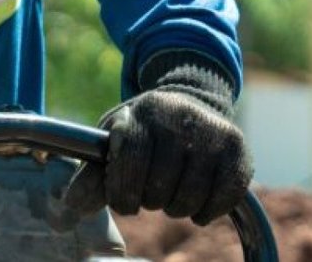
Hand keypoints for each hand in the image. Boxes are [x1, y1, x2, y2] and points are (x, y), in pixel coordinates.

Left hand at [65, 53, 252, 225]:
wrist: (192, 101)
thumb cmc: (145, 130)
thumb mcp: (115, 141)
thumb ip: (93, 175)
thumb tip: (72, 206)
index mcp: (142, 113)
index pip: (130, 162)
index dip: (123, 192)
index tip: (123, 200)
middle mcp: (179, 117)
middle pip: (160, 186)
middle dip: (149, 199)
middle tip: (150, 191)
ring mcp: (212, 132)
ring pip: (190, 197)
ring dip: (176, 207)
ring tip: (171, 192)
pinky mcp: (238, 150)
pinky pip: (223, 199)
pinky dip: (206, 211)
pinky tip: (197, 201)